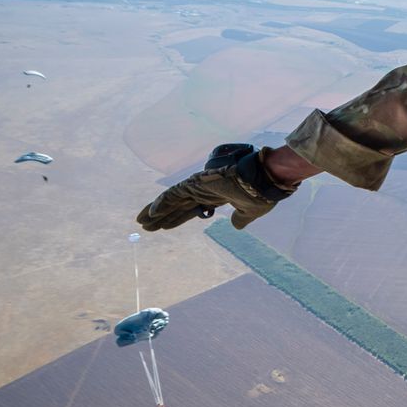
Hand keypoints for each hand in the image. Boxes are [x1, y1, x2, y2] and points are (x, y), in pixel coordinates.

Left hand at [135, 143, 296, 230]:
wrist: (265, 179)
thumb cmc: (261, 194)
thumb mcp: (249, 213)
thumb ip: (240, 219)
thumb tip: (235, 226)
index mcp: (216, 197)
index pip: (191, 209)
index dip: (177, 218)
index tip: (165, 226)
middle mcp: (203, 191)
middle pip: (177, 205)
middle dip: (162, 216)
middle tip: (146, 226)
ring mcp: (198, 186)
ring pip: (171, 200)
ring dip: (156, 212)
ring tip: (141, 223)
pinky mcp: (196, 183)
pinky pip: (174, 194)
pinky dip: (161, 204)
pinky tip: (150, 214)